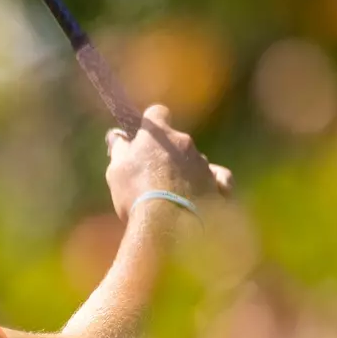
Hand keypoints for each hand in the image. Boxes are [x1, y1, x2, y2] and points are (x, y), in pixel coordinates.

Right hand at [105, 103, 233, 220]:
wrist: (168, 225)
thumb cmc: (136, 193)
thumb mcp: (117, 170)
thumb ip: (119, 148)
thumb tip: (116, 136)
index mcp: (159, 134)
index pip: (157, 113)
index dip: (151, 123)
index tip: (143, 137)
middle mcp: (185, 143)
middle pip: (177, 141)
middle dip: (167, 155)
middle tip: (152, 178)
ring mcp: (204, 163)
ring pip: (195, 162)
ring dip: (186, 174)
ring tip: (174, 199)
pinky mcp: (218, 185)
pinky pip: (219, 178)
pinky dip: (213, 183)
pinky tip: (206, 195)